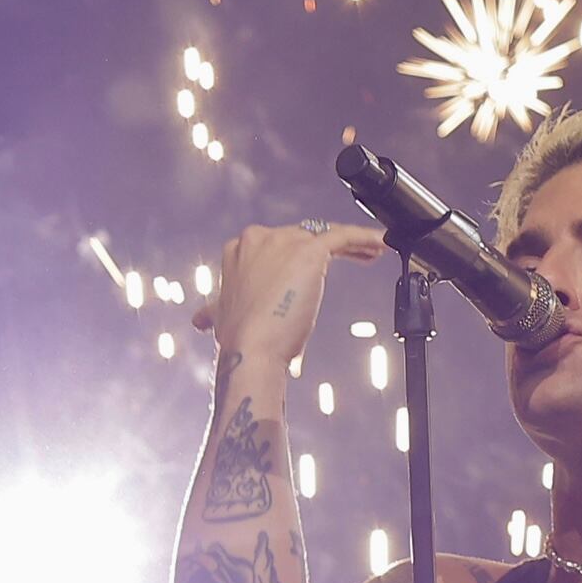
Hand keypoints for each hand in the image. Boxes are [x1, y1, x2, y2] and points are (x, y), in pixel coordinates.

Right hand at [193, 221, 386, 366]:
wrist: (252, 347)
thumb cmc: (240, 339)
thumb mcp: (222, 318)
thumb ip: (215, 311)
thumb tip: (200, 320)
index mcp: (238, 250)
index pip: (278, 245)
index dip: (299, 256)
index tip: (314, 270)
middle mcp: (258, 238)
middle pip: (303, 236)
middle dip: (327, 249)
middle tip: (355, 257)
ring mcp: (283, 241)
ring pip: (325, 234)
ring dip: (351, 242)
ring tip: (371, 252)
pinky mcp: (308, 249)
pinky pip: (343, 236)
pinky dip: (365, 237)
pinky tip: (381, 243)